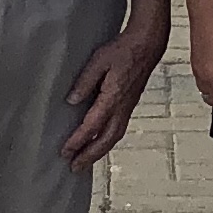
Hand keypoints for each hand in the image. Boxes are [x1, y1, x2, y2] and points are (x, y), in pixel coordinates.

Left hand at [60, 19, 166, 170]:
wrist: (147, 45)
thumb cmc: (124, 49)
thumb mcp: (99, 60)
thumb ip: (85, 81)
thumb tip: (72, 101)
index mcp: (113, 97)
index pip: (92, 125)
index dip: (78, 140)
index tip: (65, 152)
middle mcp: (122, 107)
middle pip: (106, 140)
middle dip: (89, 156)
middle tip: (74, 168)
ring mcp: (127, 107)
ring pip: (114, 137)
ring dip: (99, 152)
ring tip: (85, 161)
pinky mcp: (129, 104)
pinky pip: (118, 130)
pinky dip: (107, 141)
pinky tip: (100, 142)